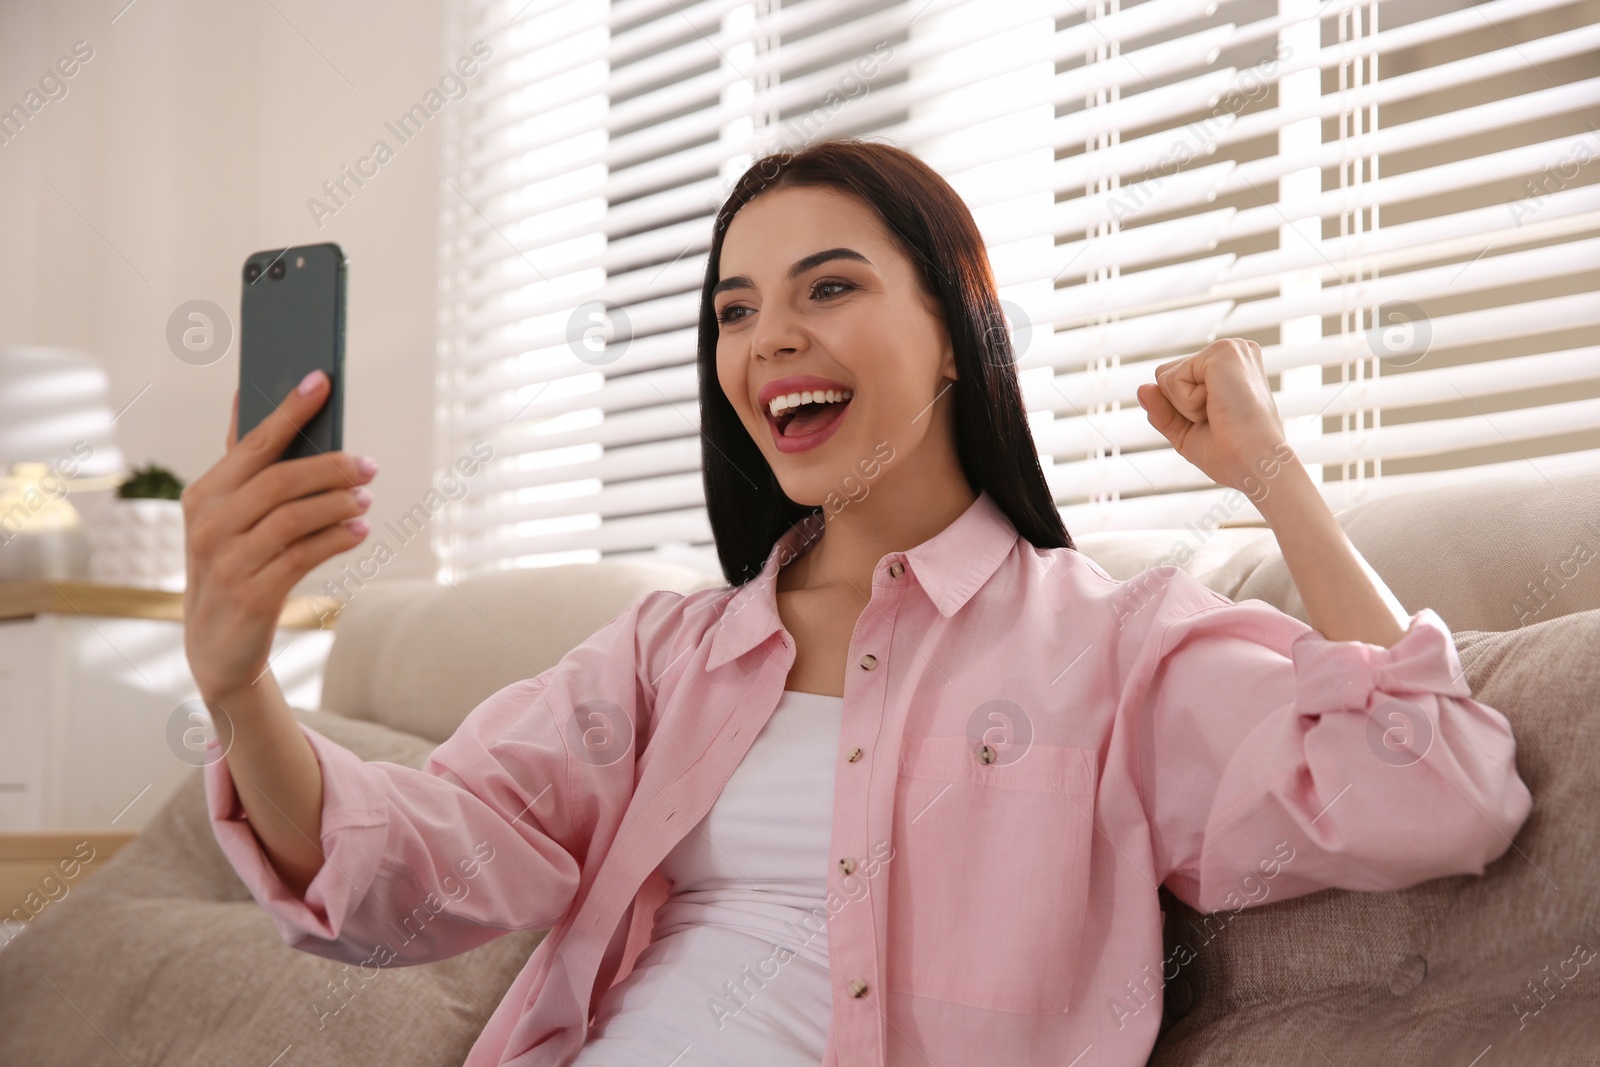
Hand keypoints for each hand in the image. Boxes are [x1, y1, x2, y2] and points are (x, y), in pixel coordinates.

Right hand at [182, 370, 374, 704]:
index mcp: (204, 494)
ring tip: (366, 498)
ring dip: (338, 503)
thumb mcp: (227, 514)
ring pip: (293, 518)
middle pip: (278, 480)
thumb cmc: (233, 563)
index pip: (252, 444)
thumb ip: (241, 461)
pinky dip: (337, 538)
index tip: (321, 380)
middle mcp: (209, 523)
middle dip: (330, 466)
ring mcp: (227, 561)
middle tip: (369, 465)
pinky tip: (360, 529)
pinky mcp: (251, 595)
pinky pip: (302, 556)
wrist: (217, 644)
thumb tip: (244, 397)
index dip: (288, 411)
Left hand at [1135, 338, 1290, 495]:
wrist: (1255, 463)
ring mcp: (1229, 349)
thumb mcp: (1186, 431)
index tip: (1216, 422)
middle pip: (1165, 376)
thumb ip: (1162, 410)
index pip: (1174, 381)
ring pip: (1165, 378)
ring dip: (1185, 407)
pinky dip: (1187, 403)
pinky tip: (1218, 406)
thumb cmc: (1230, 452)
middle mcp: (1232, 352)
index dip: (1181, 411)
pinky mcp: (1223, 352)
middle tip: (1218, 419)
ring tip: (1220, 413)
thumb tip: (1141, 389)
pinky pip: (1172, 379)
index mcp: (1229, 367)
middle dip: (1180, 407)